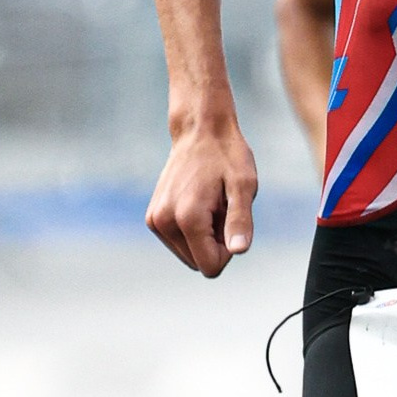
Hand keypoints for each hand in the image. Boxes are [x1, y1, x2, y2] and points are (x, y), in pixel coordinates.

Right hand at [147, 117, 257, 276]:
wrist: (200, 131)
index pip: (211, 266)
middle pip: (199, 262)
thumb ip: (240, 221)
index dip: (228, 249)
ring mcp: (155, 221)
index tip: (231, 219)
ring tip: (210, 203)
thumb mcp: (243, 186)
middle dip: (215, 243)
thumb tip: (238, 251)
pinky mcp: (152, 218)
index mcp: (187, 218)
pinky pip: (179, 242)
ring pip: (189, 254)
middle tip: (221, 207)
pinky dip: (192, 229)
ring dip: (204, 236)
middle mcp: (164, 222)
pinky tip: (198, 202)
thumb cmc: (227, 156)